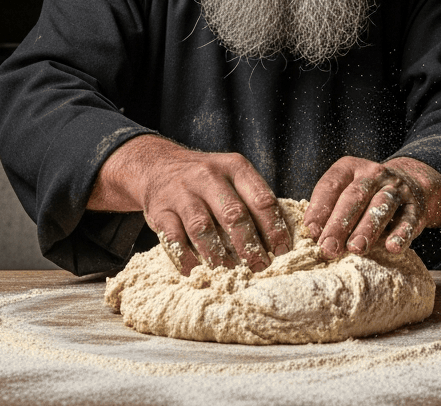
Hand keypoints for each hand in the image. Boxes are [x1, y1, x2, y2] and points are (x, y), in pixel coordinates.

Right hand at [88, 135, 291, 274]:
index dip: (274, 228)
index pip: (261, 199)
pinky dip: (188, 260)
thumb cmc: (206, 180)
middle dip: (250, 246)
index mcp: (235, 167)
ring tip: (232, 275)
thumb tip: (279, 242)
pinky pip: (174, 239)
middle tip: (260, 268)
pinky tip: (199, 273)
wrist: (158, 165)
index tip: (282, 252)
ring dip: (219, 256)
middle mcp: (208, 176)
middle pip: (234, 214)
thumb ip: (253, 201)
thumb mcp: (232, 176)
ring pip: (203, 228)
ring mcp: (181, 192)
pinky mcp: (159, 210)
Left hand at [304, 156, 440, 259]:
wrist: (411, 184)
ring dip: (367, 228)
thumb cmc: (366, 196)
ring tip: (355, 249)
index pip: (331, 185)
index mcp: (350, 168)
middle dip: (340, 223)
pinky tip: (392, 247)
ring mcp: (396, 189)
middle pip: (355, 196)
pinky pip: (409, 219)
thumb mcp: (346, 191)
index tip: (311, 231)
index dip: (320, 208)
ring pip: (381, 206)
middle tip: (328, 247)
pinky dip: (401, 234)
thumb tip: (314, 235)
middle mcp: (374, 174)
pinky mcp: (415, 207)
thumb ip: (330, 209)